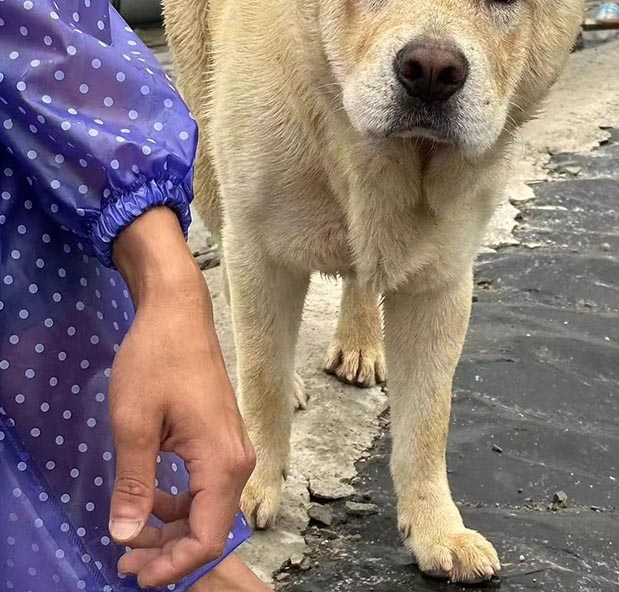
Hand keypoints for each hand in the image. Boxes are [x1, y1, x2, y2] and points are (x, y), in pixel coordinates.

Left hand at [109, 208, 255, 587]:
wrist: (178, 312)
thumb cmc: (156, 360)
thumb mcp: (133, 424)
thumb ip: (134, 484)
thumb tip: (126, 535)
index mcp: (221, 461)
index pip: (207, 536)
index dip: (173, 565)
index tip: (132, 571)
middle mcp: (237, 459)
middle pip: (211, 527)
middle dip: (169, 551)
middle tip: (123, 556)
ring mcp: (232, 447)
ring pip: (209, 508)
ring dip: (172, 528)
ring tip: (130, 532)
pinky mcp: (222, 437)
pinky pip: (207, 486)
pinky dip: (180, 503)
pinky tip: (151, 497)